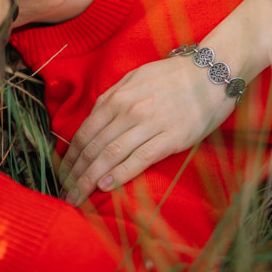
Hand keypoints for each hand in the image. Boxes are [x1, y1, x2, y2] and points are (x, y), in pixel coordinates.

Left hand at [58, 56, 234, 205]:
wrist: (210, 74)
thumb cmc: (171, 76)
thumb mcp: (134, 79)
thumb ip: (112, 99)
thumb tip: (92, 120)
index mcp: (116, 98)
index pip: (84, 133)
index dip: (70, 157)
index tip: (62, 174)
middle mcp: (128, 111)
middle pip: (93, 148)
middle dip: (75, 174)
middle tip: (65, 193)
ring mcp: (149, 125)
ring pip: (111, 156)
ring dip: (90, 179)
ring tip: (78, 197)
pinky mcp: (170, 138)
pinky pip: (140, 159)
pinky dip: (120, 174)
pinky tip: (106, 187)